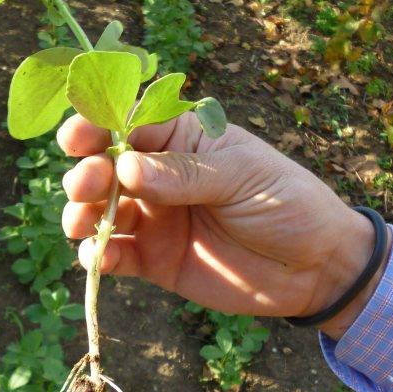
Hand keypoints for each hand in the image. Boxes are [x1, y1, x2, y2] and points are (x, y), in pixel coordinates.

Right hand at [59, 115, 386, 338]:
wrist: (315, 267)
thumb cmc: (287, 203)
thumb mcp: (241, 176)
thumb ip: (184, 174)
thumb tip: (125, 168)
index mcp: (181, 140)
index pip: (127, 124)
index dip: (96, 126)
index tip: (77, 136)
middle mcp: (159, 177)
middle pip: (104, 167)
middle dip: (87, 172)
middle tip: (90, 183)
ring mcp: (154, 219)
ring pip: (99, 211)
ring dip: (82, 213)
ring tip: (83, 220)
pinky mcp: (154, 261)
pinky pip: (114, 256)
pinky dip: (98, 256)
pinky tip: (99, 256)